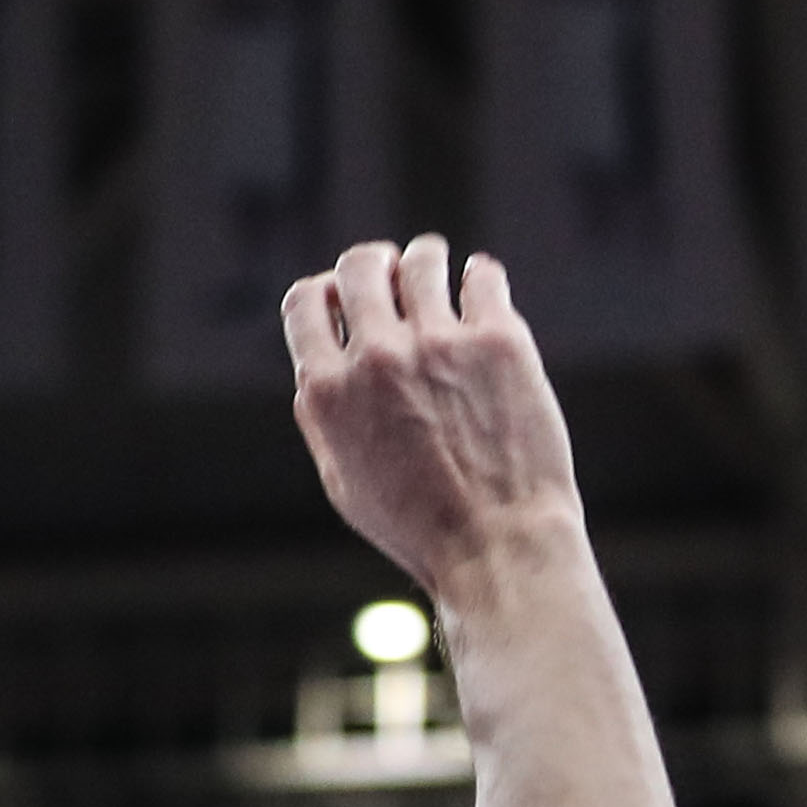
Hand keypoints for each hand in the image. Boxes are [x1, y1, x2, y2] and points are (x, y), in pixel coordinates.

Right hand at [281, 237, 583, 597]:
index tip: (345, 296)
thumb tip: (321, 364)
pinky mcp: (499, 341)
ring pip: (422, 260)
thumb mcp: (343, 480)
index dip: (325, 291)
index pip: (306, 301)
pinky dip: (480, 275)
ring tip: (440, 267)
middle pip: (360, 267)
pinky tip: (483, 285)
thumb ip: (325, 414)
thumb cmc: (421, 528)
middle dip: (373, 263)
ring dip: (426, 258)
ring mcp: (439, 343)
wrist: (500, 549)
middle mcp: (377, 357)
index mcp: (327, 390)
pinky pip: (483, 277)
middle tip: (395, 269)